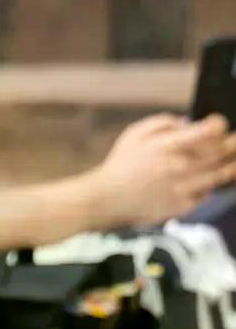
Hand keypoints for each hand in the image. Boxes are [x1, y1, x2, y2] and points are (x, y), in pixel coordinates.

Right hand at [86, 113, 235, 228]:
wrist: (105, 200)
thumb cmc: (120, 165)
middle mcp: (181, 166)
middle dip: (232, 143)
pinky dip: (209, 187)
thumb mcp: (135, 133)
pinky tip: (207, 182)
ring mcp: (184, 188)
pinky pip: (206, 194)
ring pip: (221, 174)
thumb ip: (164, 122)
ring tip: (233, 161)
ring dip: (231, 165)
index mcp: (170, 145)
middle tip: (233, 141)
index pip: (212, 130)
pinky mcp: (181, 206)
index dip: (219, 124)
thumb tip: (188, 123)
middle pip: (223, 151)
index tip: (218, 125)